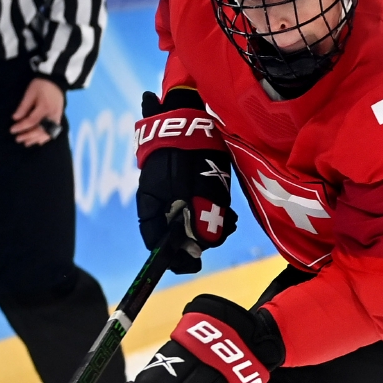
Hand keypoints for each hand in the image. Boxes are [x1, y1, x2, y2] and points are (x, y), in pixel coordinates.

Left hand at [10, 77, 64, 145]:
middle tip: (18, 139)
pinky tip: (39, 142)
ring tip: (26, 143)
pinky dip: (46, 138)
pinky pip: (53, 131)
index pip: (32, 121)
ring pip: (47, 133)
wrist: (56, 81)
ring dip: (36, 139)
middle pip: (40, 130)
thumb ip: (23, 106)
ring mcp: (57, 118)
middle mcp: (52, 115)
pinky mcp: (58, 118)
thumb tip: (15, 118)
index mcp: (44, 108)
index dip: (21, 126)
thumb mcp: (30, 93)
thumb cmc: (41, 85)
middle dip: (28, 136)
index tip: (12, 130)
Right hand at [135, 88, 236, 274]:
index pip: (156, 241)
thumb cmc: (187, 149)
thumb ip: (200, 213)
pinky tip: (230, 213)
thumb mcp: (195, 183)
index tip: (192, 265)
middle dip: (200, 240)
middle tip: (223, 233)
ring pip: (192, 224)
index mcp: (152, 205)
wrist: (189, 116)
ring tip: (231, 220)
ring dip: (212, 227)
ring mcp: (175, 198)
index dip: (172, 257)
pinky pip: (199, 210)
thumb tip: (205, 244)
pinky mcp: (190, 190)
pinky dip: (214, 215)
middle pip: (177, 236)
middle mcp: (161, 205)